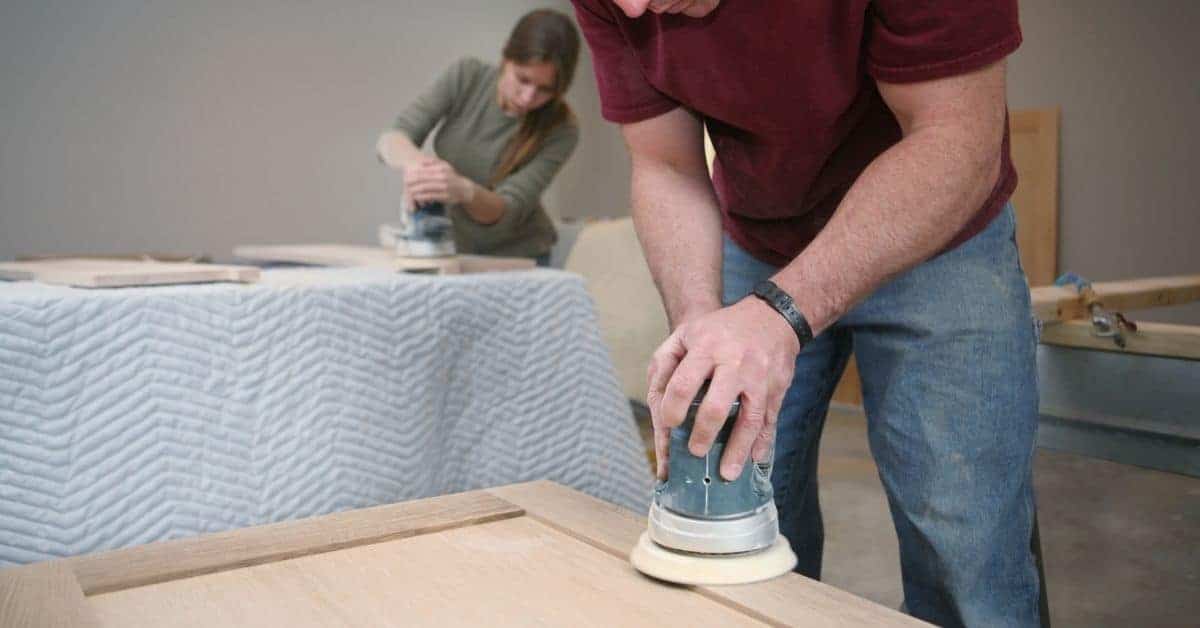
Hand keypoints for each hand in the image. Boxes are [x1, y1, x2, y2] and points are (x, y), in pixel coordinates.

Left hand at [404, 158, 475, 205]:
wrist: (464, 189)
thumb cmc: (452, 177)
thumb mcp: (445, 166)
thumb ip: (434, 162)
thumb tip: (423, 161)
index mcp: (441, 168)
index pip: (424, 170)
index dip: (414, 172)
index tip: (406, 174)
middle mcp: (443, 177)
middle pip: (423, 179)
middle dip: (412, 181)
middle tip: (405, 182)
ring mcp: (444, 187)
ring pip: (425, 188)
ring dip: (415, 189)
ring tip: (408, 189)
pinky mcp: (444, 196)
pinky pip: (430, 196)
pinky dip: (422, 197)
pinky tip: (416, 197)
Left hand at [646, 298, 800, 480]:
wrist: (771, 316)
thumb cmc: (719, 330)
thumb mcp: (687, 334)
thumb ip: (665, 362)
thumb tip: (656, 402)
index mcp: (706, 349)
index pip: (684, 384)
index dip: (673, 409)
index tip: (670, 425)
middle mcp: (734, 364)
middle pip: (717, 407)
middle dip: (704, 435)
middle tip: (694, 452)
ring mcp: (759, 378)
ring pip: (750, 420)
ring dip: (737, 450)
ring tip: (727, 474)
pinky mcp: (777, 388)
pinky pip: (770, 420)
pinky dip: (763, 443)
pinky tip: (755, 460)